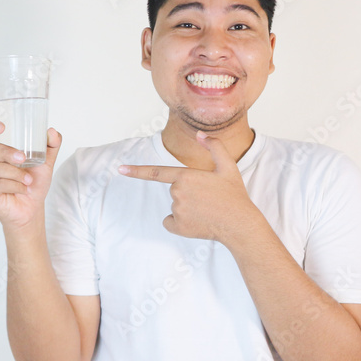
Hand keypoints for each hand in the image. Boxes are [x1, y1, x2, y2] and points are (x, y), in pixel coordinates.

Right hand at [0, 120, 61, 231]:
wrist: (32, 208)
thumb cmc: (33, 183)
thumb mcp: (46, 162)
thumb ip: (51, 145)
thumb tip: (52, 132)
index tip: (1, 127)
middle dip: (7, 153)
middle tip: (23, 159)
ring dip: (14, 173)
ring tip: (28, 180)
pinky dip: (13, 186)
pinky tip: (23, 189)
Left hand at [117, 130, 259, 243]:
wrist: (240, 224)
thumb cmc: (234, 195)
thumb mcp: (228, 167)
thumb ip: (214, 146)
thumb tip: (200, 134)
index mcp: (186, 176)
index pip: (156, 172)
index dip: (136, 171)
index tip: (120, 169)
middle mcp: (177, 193)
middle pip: (174, 190)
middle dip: (188, 193)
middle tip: (208, 198)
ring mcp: (177, 211)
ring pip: (175, 207)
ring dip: (187, 208)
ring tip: (207, 211)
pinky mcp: (178, 226)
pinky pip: (171, 222)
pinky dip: (180, 224)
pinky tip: (197, 222)